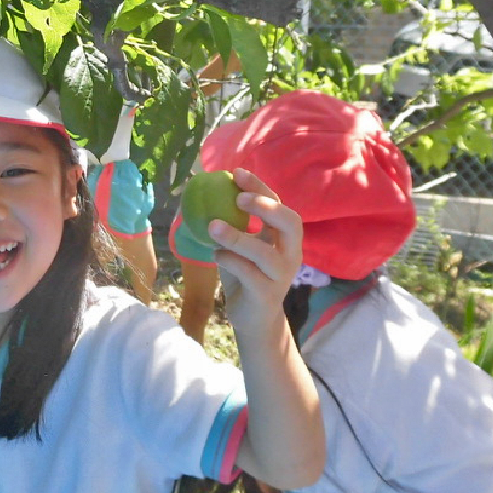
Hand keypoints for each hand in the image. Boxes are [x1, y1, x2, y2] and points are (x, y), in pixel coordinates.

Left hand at [209, 168, 302, 333]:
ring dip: (238, 237)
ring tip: (213, 226)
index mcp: (285, 238)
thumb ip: (230, 223)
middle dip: (266, 207)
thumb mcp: (239, 247)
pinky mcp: (267, 294)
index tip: (237, 173)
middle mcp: (290, 254)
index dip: (260, 187)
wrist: (253, 319)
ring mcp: (281, 275)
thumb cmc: (245, 276)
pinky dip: (230, 261)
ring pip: (266, 252)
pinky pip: (249, 274)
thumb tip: (200, 189)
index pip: (279, 204)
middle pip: (291, 223)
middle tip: (238, 198)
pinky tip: (215, 255)